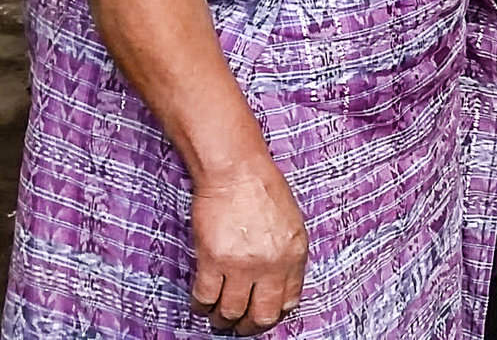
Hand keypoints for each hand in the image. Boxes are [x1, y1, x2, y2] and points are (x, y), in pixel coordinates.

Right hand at [190, 161, 307, 334]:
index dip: (274, 313)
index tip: (264, 314)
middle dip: (250, 326)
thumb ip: (286, 256)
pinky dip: (201, 305)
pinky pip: (206, 297)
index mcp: (295, 255)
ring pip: (231, 312)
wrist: (237, 171)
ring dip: (223, 319)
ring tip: (218, 316)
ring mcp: (242, 265)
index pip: (289, 301)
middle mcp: (272, 265)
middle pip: (262, 315)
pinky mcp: (214, 261)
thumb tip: (277, 284)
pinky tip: (201, 302)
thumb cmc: (263, 190)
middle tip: (240, 326)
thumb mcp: (290, 225)